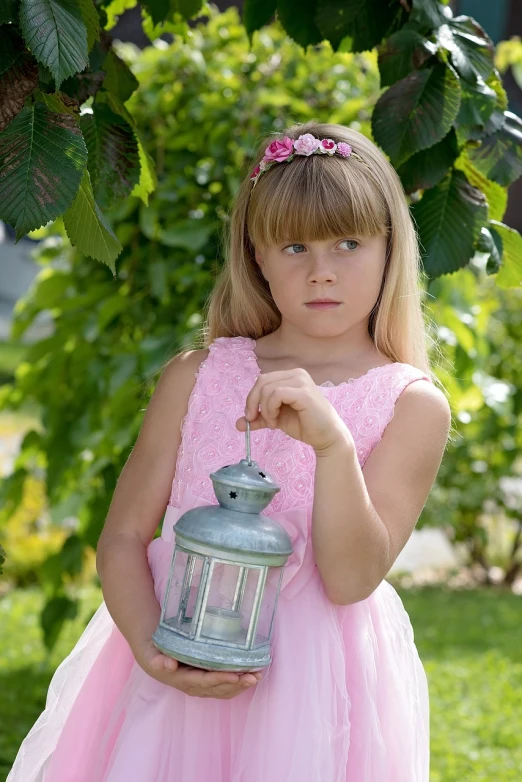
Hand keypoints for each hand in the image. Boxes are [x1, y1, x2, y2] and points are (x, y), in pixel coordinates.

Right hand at [135, 639, 262, 698]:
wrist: (152, 657)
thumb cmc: (154, 654)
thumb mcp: (152, 655)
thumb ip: (158, 660)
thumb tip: (169, 664)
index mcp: (182, 679)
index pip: (205, 681)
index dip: (221, 679)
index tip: (236, 675)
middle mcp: (193, 686)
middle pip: (219, 688)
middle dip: (237, 683)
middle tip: (254, 675)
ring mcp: (201, 686)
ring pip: (224, 690)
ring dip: (241, 685)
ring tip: (257, 676)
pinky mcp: (206, 683)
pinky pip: (224, 688)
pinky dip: (238, 684)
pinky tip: (250, 676)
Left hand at [236, 368, 353, 453]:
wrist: (326, 437)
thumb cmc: (304, 425)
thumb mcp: (276, 419)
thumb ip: (259, 418)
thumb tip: (238, 424)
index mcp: (290, 376)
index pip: (262, 379)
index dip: (252, 397)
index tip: (250, 416)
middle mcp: (297, 374)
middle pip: (262, 381)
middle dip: (253, 402)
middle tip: (254, 420)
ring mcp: (301, 381)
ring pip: (268, 389)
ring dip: (264, 409)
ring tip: (273, 423)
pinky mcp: (304, 393)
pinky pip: (276, 394)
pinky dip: (270, 409)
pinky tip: (276, 422)